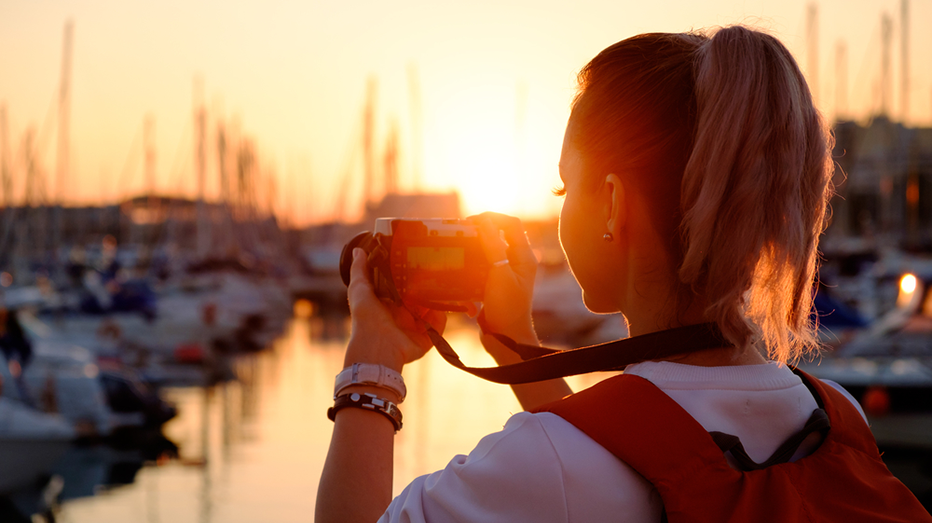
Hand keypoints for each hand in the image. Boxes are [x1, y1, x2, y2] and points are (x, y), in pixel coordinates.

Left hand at [345, 248, 445, 371]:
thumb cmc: (365, 318)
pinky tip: (442, 307)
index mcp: (388, 305)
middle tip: (435, 275)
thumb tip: (358, 250)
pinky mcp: (424, 339)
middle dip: (427, 288)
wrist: (377, 346)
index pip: (403, 288)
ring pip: (431, 311)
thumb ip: (360, 269)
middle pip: (420, 299)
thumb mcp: (359, 289)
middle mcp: (402, 316)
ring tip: (441, 289)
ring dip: (437, 301)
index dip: (411, 277)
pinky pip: (438, 327)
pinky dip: (441, 318)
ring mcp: (414, 328)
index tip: (418, 263)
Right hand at [470, 212, 537, 341]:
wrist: (506, 338)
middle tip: (460, 230)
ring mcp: (506, 272)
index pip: (512, 224)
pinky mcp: (493, 284)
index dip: (492, 217)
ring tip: (457, 245)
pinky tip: (460, 264)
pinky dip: (471, 262)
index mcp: (524, 257)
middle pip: (499, 234)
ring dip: (474, 245)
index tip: (471, 220)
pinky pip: (481, 265)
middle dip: (480, 229)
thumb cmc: (508, 308)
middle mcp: (517, 262)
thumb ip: (493, 246)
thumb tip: (484, 221)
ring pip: (488, 249)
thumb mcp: (500, 274)